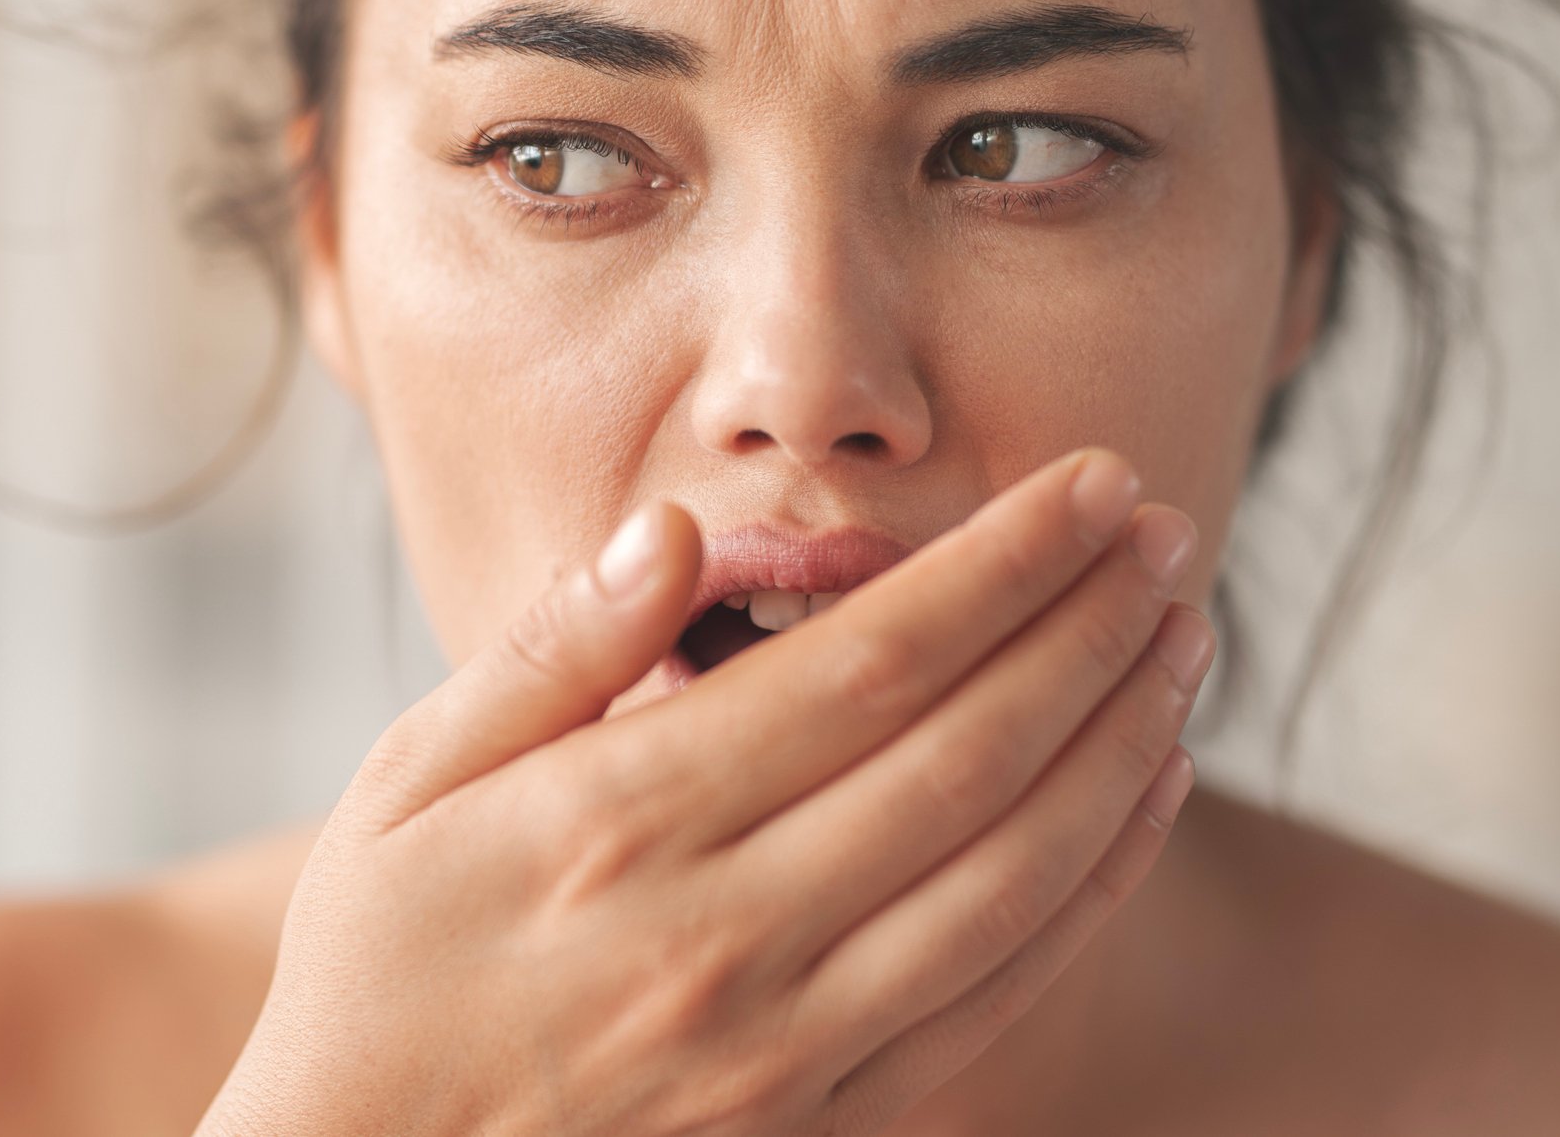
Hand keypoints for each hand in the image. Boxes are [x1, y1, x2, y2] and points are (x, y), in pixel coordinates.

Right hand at [194, 448, 1212, 1136]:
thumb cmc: (377, 975)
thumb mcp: (402, 789)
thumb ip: (547, 656)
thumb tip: (672, 533)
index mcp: (625, 825)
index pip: (869, 665)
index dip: (1001, 567)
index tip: (1088, 486)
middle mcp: (730, 934)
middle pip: (970, 754)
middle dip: (1090, 626)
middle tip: (1168, 532)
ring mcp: (791, 1043)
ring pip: (1013, 873)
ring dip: (1120, 744)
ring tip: (1183, 640)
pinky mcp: (826, 1121)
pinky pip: (998, 995)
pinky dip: (1094, 891)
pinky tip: (1144, 798)